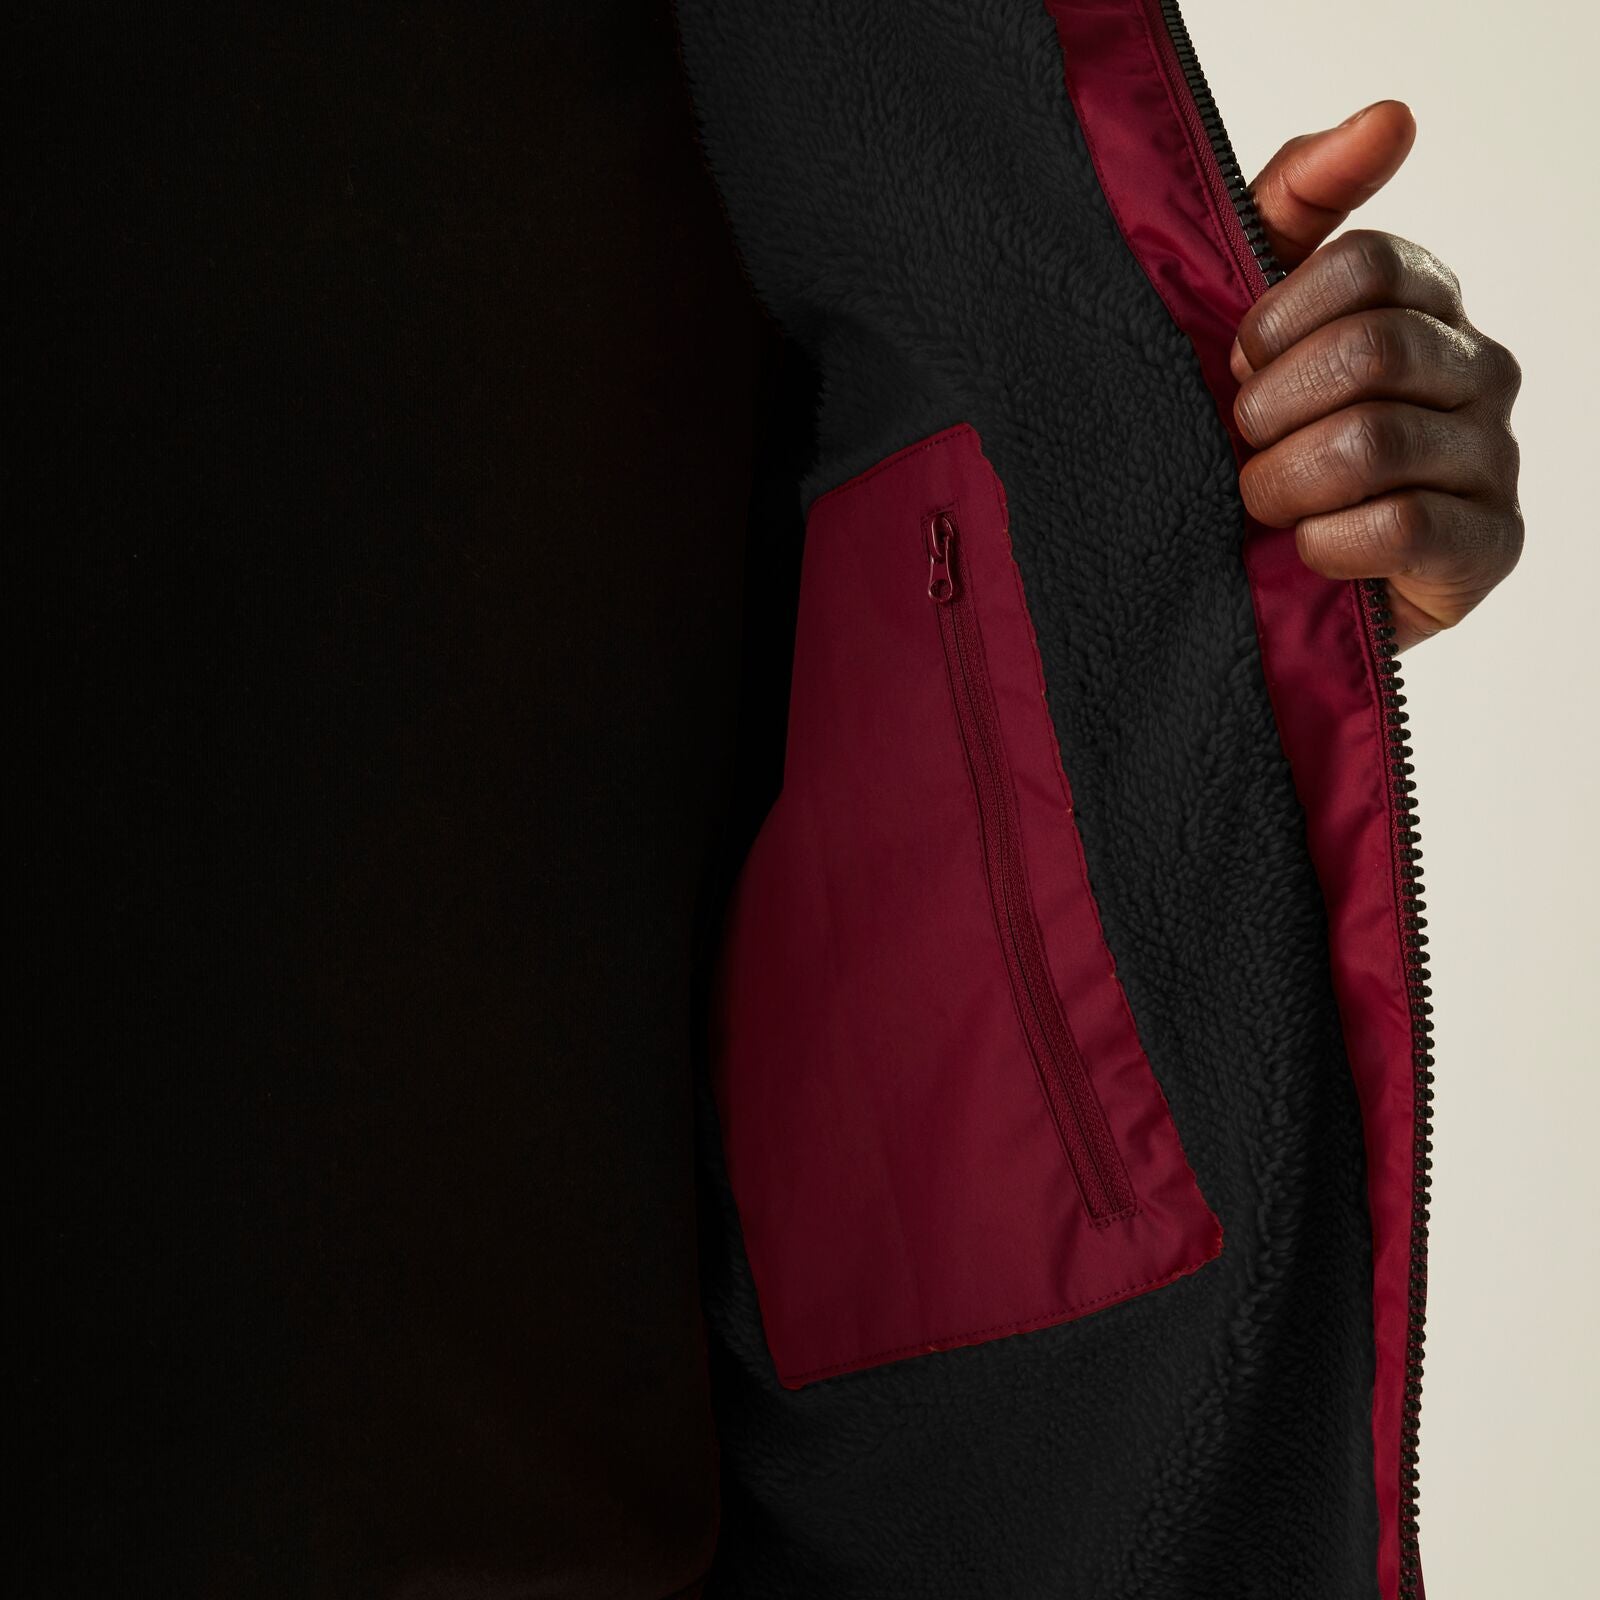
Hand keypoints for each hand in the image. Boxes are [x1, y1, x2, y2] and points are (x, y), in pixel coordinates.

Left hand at [1229, 102, 1523, 649]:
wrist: (1271, 579)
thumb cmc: (1267, 438)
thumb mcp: (1258, 315)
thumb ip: (1300, 202)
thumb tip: (1391, 116)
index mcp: (1425, 304)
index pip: (1369, 265)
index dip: (1279, 319)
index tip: (1238, 361)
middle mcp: (1477, 369)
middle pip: (1372, 350)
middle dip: (1274, 407)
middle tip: (1242, 441)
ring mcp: (1491, 457)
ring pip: (1376, 442)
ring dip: (1286, 481)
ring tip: (1261, 501)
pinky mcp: (1488, 545)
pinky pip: (1406, 526)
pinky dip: (1330, 542)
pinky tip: (1306, 549)